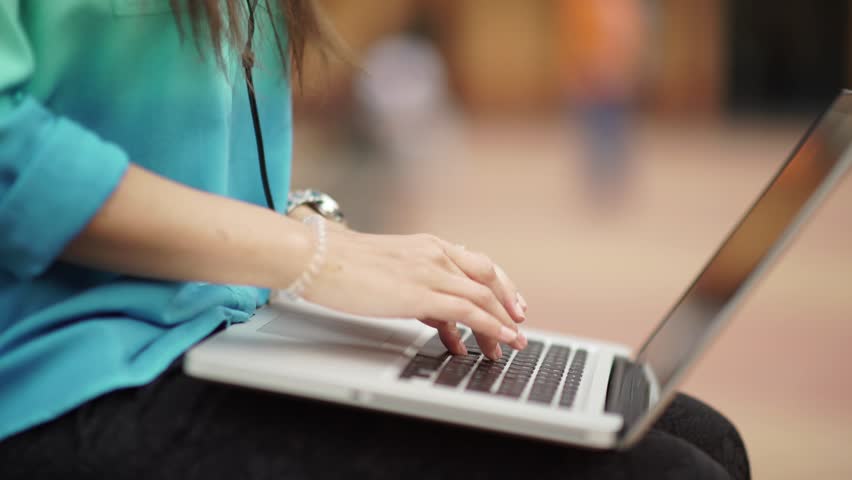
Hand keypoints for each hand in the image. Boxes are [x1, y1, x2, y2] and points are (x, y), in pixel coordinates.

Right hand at [301, 230, 528, 359]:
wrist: (316, 257)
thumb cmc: (341, 266)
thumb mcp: (390, 273)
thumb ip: (418, 291)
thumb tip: (437, 319)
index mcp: (428, 245)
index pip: (476, 263)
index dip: (499, 285)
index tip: (511, 303)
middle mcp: (435, 253)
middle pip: (488, 277)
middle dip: (507, 303)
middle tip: (519, 324)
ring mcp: (430, 271)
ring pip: (483, 296)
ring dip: (502, 322)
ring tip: (512, 344)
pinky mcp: (421, 293)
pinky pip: (468, 310)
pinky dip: (490, 326)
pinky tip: (500, 340)